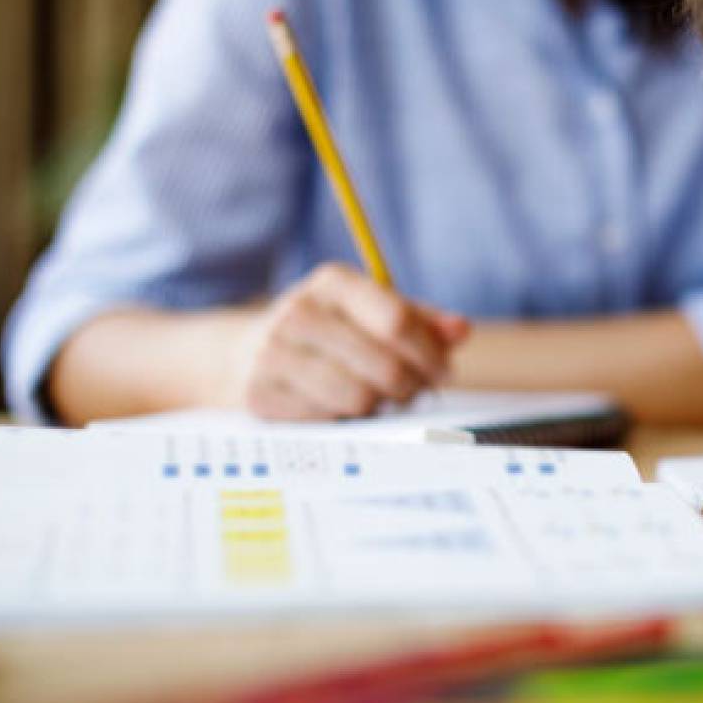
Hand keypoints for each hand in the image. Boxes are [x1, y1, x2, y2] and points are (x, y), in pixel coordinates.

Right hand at [227, 263, 470, 419]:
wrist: (242, 355)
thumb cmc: (328, 333)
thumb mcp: (369, 313)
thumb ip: (420, 320)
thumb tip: (460, 330)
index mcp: (332, 283)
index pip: (396, 320)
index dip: (430, 353)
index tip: (443, 372)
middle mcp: (298, 311)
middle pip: (384, 364)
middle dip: (410, 385)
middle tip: (413, 392)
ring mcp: (274, 353)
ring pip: (359, 398)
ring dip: (379, 406)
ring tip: (376, 398)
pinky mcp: (260, 393)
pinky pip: (328, 419)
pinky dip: (344, 419)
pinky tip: (340, 407)